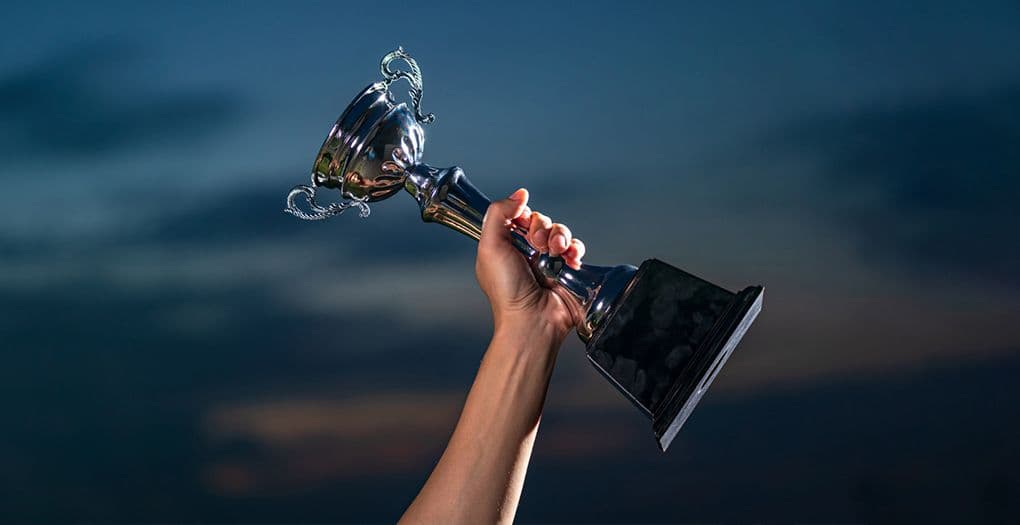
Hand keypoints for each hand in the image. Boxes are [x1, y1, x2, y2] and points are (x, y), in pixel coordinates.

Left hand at [476, 188, 585, 341]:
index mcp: (505, 245)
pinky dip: (575, 250)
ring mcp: (547, 261)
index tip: (523, 223)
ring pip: (560, 232)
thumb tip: (520, 194)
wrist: (533, 320)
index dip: (524, 215)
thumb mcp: (490, 246)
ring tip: (555, 253)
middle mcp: (526, 252)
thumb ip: (499, 213)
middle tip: (538, 245)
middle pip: (541, 221)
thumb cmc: (507, 290)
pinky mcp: (567, 270)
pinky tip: (569, 260)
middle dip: (543, 228)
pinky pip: (576, 248)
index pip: (519, 215)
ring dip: (560, 237)